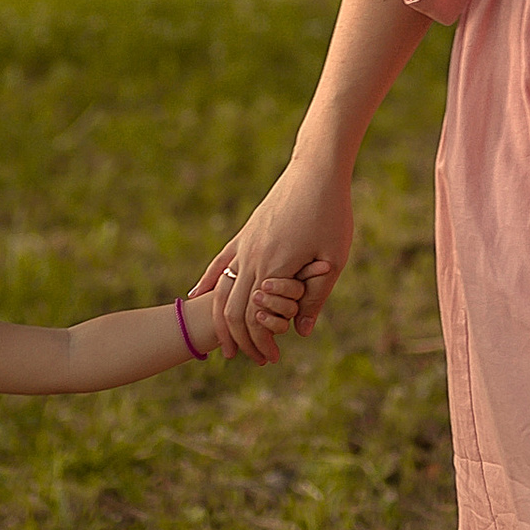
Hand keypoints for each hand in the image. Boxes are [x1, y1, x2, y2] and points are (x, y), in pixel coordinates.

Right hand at [193, 155, 355, 361]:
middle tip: (253, 359)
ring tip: (228, 343)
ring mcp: (244, 245)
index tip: (271, 359)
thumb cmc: (331, 213)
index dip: (261, 343)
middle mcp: (252, 258)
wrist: (316, 170)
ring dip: (221, 320)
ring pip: (220, 290)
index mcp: (274, 268)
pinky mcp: (245, 234)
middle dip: (241, 340)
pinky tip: (196, 297)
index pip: (256, 319)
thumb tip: (300, 333)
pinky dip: (206, 284)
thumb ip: (315, 298)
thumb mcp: (333, 259)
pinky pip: (218, 263)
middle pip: (233, 311)